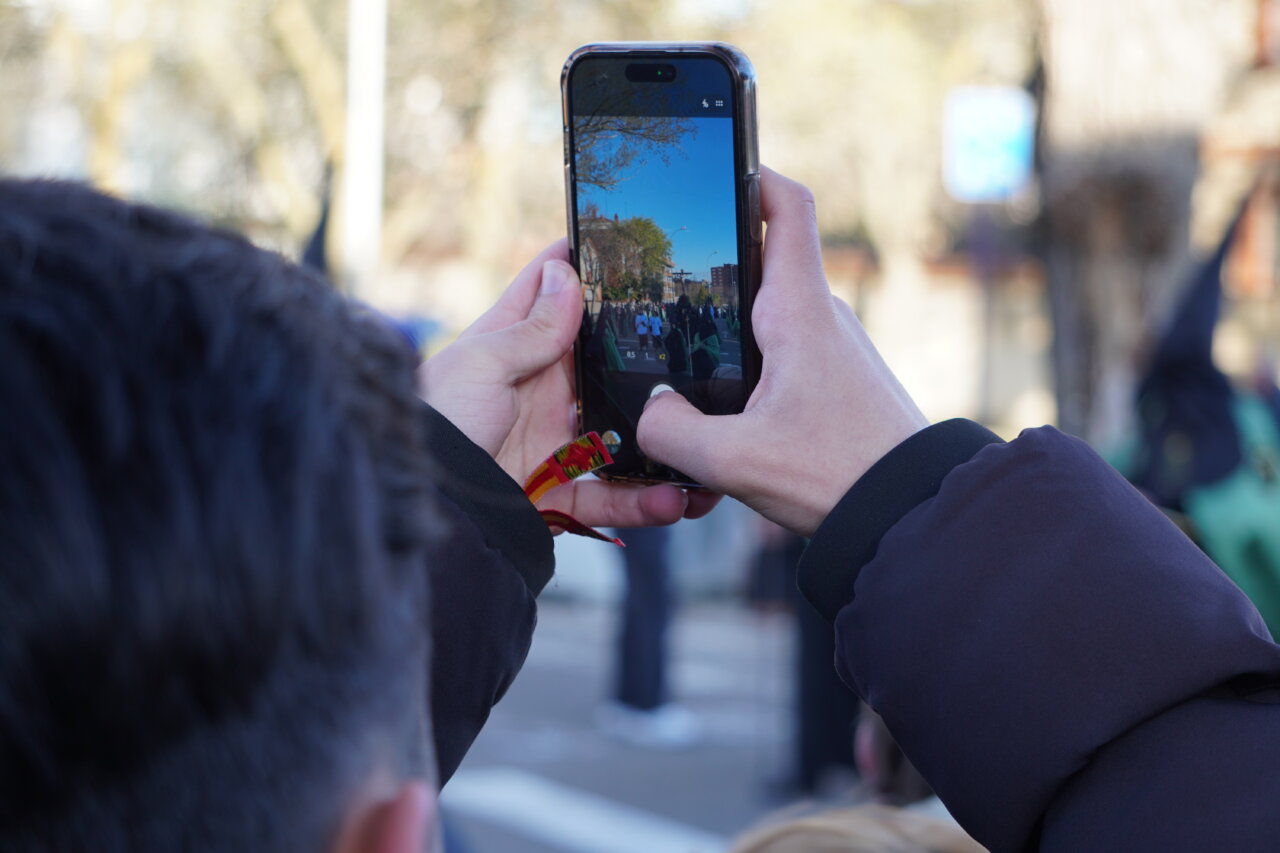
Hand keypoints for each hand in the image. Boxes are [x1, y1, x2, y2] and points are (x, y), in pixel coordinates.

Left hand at [419, 240, 718, 527]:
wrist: (427, 506)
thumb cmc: (438, 422)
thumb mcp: (481, 363)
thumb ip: (530, 328)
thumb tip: (564, 273)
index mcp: (508, 349)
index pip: (544, 296)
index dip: (577, 267)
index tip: (617, 244)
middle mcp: (534, 393)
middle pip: (598, 365)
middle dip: (641, 356)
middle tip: (687, 341)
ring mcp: (549, 443)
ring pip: (618, 436)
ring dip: (656, 440)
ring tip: (692, 437)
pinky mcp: (556, 493)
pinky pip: (609, 497)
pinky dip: (642, 502)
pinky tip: (674, 497)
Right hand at [637, 167, 927, 536]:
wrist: (910, 513)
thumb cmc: (838, 475)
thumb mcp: (735, 461)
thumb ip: (673, 433)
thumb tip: (648, 412)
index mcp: (799, 311)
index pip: (787, 208)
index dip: (753, 174)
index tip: (717, 168)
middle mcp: (821, 317)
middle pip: (765, 261)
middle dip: (716, 264)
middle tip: (665, 281)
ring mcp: (833, 348)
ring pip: (772, 313)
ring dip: (732, 323)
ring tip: (685, 352)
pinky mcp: (836, 380)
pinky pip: (785, 350)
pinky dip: (751, 360)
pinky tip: (725, 403)